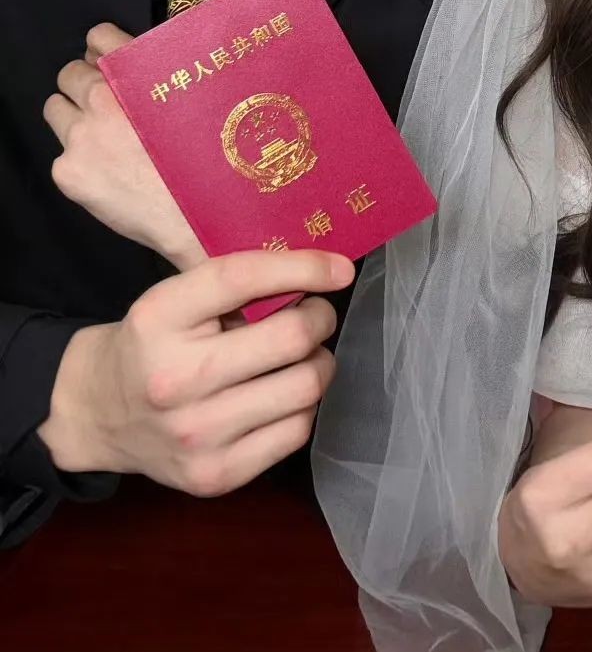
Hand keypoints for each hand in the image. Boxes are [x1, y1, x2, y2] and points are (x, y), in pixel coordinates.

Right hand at [39, 249, 354, 494]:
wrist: (100, 415)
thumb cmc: (153, 344)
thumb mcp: (174, 298)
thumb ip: (237, 284)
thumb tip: (324, 273)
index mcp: (159, 319)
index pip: (243, 278)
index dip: (303, 268)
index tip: (340, 268)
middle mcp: (174, 380)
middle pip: (290, 337)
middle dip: (319, 319)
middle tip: (314, 315)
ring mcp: (196, 435)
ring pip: (305, 385)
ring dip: (318, 361)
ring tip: (302, 354)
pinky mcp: (216, 475)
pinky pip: (297, 430)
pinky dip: (303, 405)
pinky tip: (283, 393)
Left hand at [44, 22, 201, 268]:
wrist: (196, 214)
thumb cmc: (207, 159)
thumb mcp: (192, 106)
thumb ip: (162, 84)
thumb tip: (143, 74)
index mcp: (133, 77)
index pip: (99, 37)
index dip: (103, 49)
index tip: (108, 61)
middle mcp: (100, 100)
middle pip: (68, 73)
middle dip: (83, 84)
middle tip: (103, 104)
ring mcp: (79, 137)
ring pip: (55, 109)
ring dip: (72, 116)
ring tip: (97, 137)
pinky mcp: (67, 172)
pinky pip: (62, 155)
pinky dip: (79, 161)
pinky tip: (106, 175)